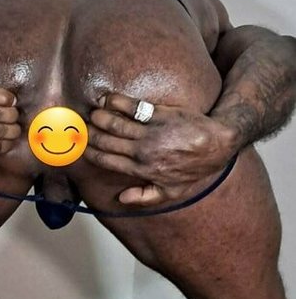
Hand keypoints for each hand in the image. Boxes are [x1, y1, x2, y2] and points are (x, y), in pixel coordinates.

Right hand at [84, 92, 235, 205]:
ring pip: (113, 123)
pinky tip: (107, 99)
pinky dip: (115, 102)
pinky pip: (130, 107)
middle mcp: (141, 151)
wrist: (217, 144)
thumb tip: (122, 199)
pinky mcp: (158, 114)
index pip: (106, 160)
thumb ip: (145, 196)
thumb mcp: (172, 191)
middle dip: (89, 134)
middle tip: (81, 127)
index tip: (81, 146)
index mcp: (141, 169)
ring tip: (93, 114)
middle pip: (105, 141)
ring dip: (99, 117)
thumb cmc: (195, 167)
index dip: (90, 152)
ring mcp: (149, 132)